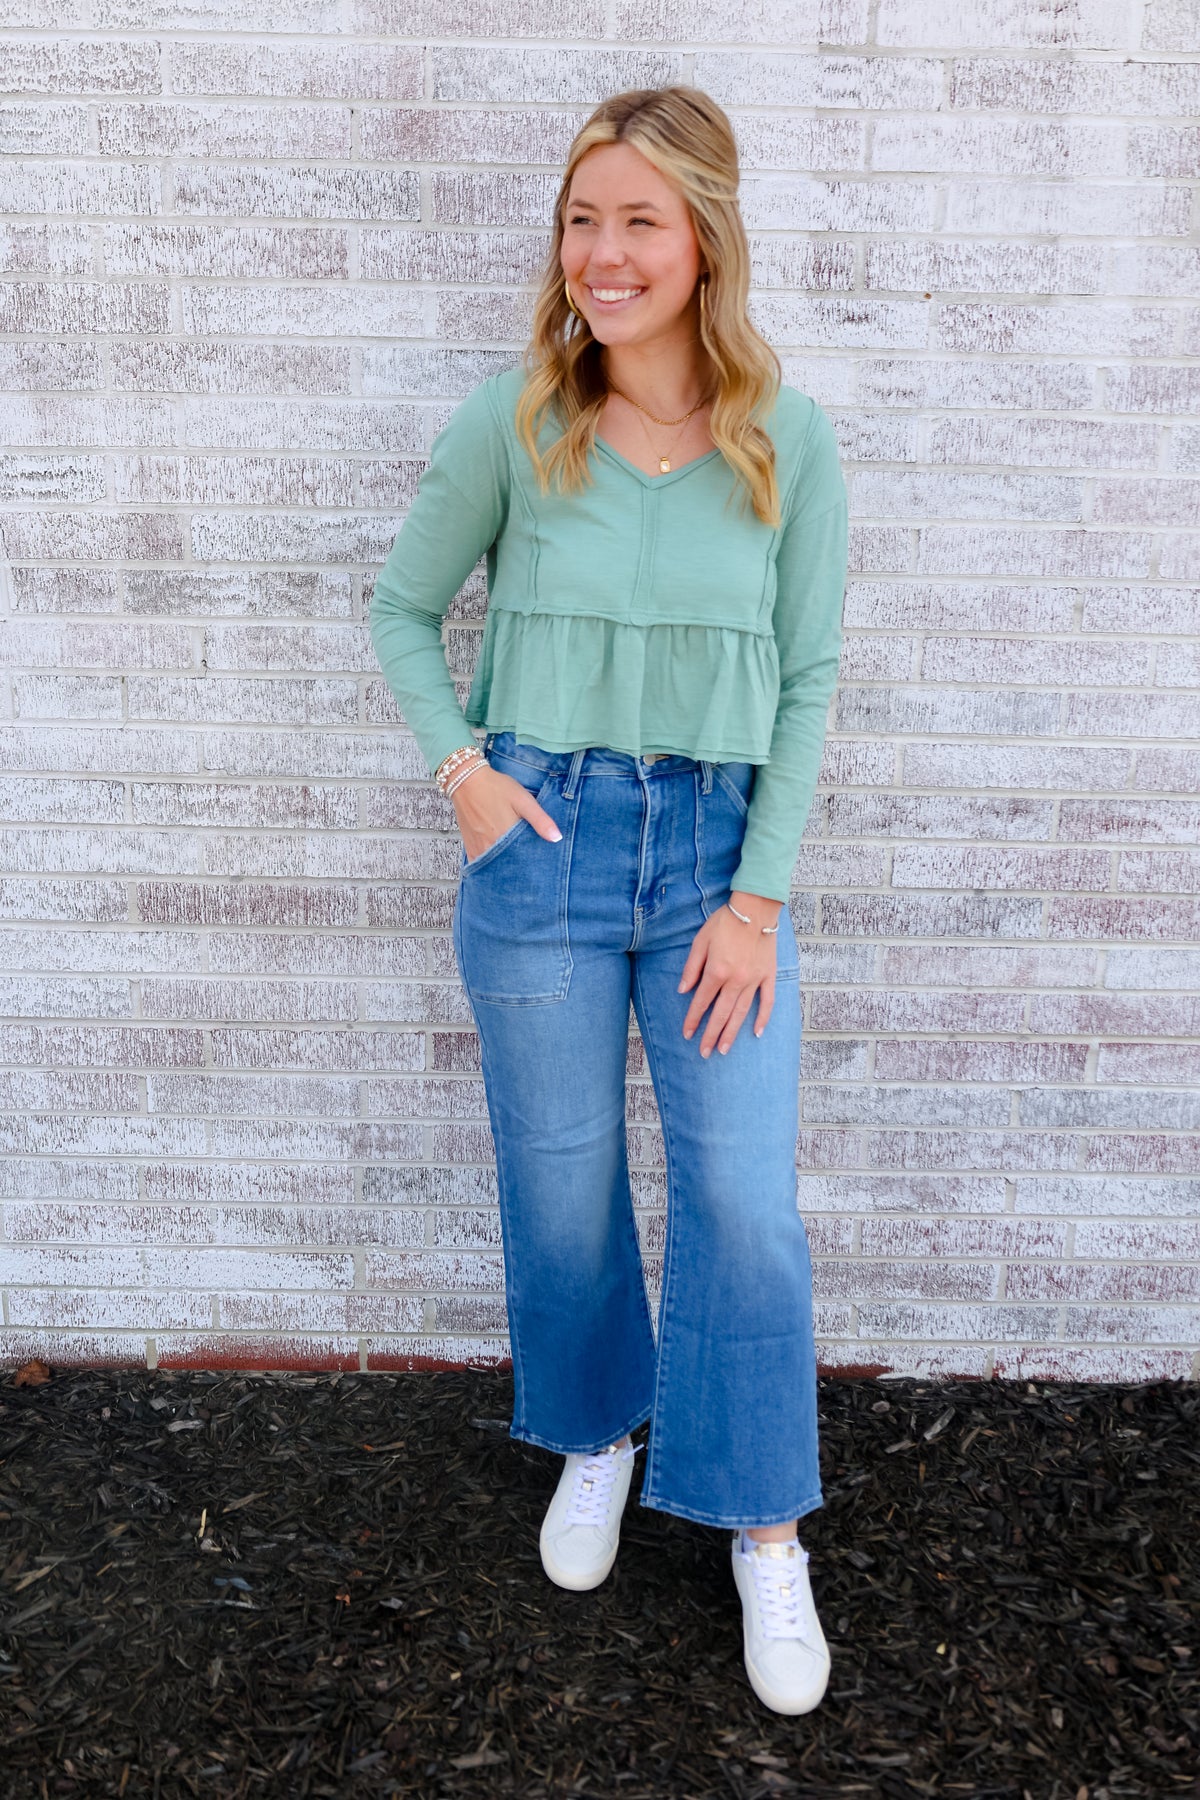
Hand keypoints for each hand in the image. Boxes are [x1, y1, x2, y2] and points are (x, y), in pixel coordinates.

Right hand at [452, 764, 561, 863]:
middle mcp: (490, 847)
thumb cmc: (497, 788)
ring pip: (495, 866)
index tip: (541, 860)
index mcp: (506, 837)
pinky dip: (489, 865)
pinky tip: (498, 862)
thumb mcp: (523, 800)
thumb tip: (557, 838)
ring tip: (516, 862)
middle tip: (531, 863)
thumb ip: (540, 820)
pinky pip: (480, 863)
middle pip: (510, 865)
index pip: (525, 859)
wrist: (466, 780)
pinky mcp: (469, 846)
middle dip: (520, 866)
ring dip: (505, 866)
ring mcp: (478, 849)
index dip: (534, 861)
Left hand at [677, 892, 782, 1056]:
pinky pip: (767, 1001)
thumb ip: (691, 968)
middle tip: (704, 1053)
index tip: (687, 1034)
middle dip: (711, 1035)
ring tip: (724, 1049)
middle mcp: (735, 980)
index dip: (692, 1019)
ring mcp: (754, 980)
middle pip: (720, 1014)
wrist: (755, 908)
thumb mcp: (700, 941)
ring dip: (731, 1033)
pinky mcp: (768, 976)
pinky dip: (763, 1018)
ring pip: (741, 1013)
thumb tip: (683, 990)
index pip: (701, 1002)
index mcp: (716, 971)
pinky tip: (757, 1033)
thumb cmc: (725, 922)